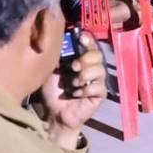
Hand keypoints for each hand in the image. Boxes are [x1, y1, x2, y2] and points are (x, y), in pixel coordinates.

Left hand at [38, 32, 107, 146]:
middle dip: (86, 59)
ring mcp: (97, 81)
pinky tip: (76, 94)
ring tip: (74, 83)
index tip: (82, 38)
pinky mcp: (99, 95)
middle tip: (74, 67)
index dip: (88, 39)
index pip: (90, 45)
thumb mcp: (51, 71)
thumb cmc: (53, 91)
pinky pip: (99, 87)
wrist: (55, 113)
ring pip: (100, 70)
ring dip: (86, 75)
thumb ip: (58, 57)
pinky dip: (86, 89)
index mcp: (81, 59)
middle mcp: (91, 68)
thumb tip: (59, 42)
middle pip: (98, 55)